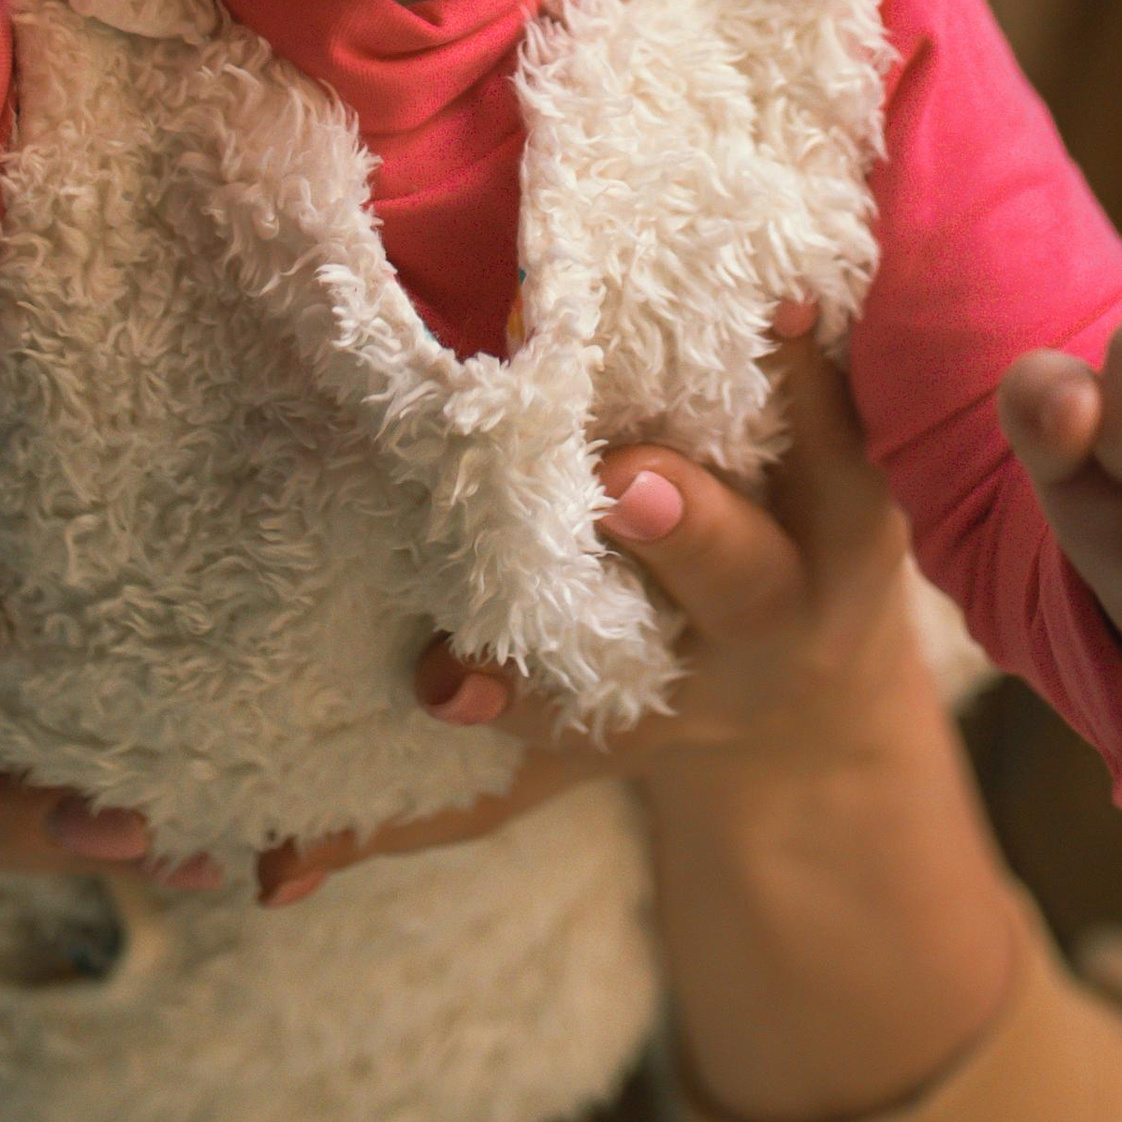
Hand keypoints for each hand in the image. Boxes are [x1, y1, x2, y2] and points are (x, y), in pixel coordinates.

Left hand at [257, 313, 937, 893]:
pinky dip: (381, 827)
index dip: (813, 381)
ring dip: (515, 694)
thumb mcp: (835, 451)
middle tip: (627, 479)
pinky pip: (483, 800)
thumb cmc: (800, 517)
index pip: (838, 446)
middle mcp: (761, 627)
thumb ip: (799, 368)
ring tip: (444, 681)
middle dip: (683, 530)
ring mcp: (669, 706)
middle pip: (734, 580)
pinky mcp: (578, 754)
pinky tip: (283, 865)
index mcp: (835, 530)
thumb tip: (781, 255)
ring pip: (594, 709)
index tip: (788, 303)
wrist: (797, 699)